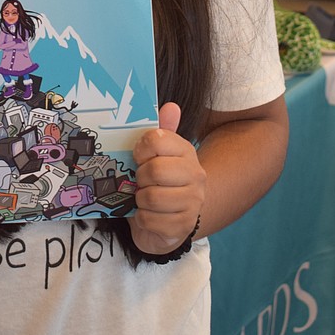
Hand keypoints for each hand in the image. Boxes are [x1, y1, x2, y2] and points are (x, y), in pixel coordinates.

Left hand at [130, 103, 204, 256]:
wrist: (172, 218)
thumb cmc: (159, 182)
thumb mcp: (157, 155)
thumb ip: (161, 130)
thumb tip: (171, 106)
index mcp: (186, 152)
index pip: (156, 140)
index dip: (141, 149)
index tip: (139, 156)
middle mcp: (195, 176)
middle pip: (154, 170)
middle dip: (140, 177)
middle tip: (142, 181)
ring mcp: (192, 203)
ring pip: (151, 197)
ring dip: (140, 200)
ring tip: (145, 199)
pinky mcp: (182, 227)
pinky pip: (150, 220)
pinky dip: (142, 219)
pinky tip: (149, 216)